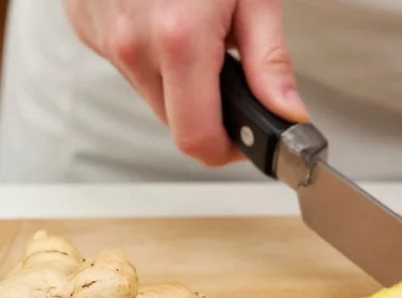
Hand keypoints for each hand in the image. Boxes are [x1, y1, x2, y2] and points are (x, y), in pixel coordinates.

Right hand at [63, 0, 307, 165]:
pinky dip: (152, 55)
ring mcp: (104, 36)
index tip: (246, 137)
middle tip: (230, 72)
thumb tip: (287, 114)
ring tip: (197, 31)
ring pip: (152, 95)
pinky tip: (164, 18)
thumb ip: (270, 63)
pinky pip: (128, 64)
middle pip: (175, 123)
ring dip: (180, 82)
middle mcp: (133, 45)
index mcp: (179, 41)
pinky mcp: (87, 26)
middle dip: (209, 111)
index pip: (197, 139)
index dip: (228, 148)